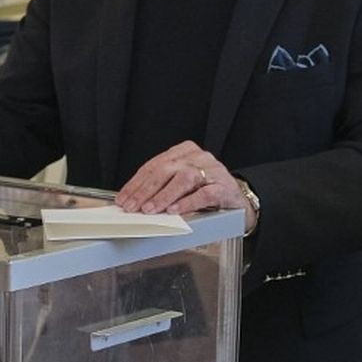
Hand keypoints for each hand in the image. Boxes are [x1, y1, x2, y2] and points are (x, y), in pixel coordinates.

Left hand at [116, 140, 256, 229]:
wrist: (237, 198)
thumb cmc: (205, 189)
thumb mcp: (180, 183)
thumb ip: (161, 186)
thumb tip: (133, 200)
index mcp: (183, 151)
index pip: (154, 165)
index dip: (136, 183)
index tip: (124, 198)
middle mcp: (197, 157)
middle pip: (165, 170)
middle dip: (145, 190)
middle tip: (133, 206)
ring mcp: (212, 170)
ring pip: (184, 178)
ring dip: (164, 196)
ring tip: (151, 210)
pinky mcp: (224, 187)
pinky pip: (204, 194)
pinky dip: (187, 202)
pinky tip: (175, 210)